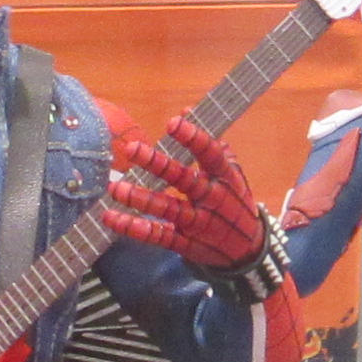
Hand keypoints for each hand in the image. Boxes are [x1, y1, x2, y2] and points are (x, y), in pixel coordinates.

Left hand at [107, 122, 269, 268]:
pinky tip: (113, 219)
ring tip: (115, 188)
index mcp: (225, 177)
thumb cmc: (235, 203)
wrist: (249, 250)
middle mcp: (212, 198)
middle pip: (183, 179)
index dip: (193, 138)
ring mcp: (199, 223)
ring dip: (140, 198)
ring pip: (168, 208)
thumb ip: (209, 142)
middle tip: (131, 148)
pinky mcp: (186, 243)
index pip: (211, 154)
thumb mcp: (231, 172)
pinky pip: (159, 236)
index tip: (173, 122)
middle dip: (157, 164)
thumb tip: (187, 111)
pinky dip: (135, 229)